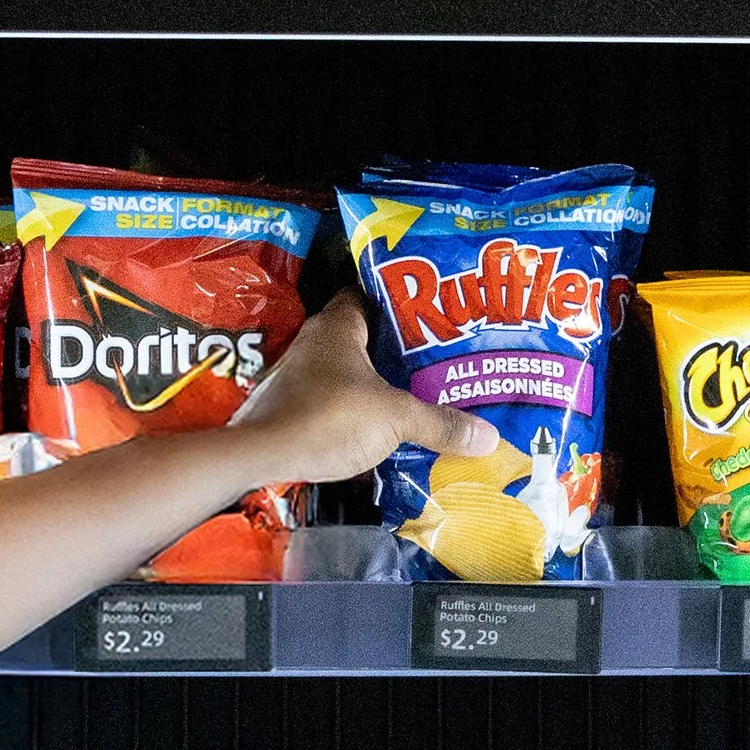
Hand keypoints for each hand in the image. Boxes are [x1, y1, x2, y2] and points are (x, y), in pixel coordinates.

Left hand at [235, 288, 498, 484]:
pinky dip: (359, 408)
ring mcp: (300, 376)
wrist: (261, 457)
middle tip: (440, 356)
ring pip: (350, 370)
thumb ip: (440, 423)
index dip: (405, 299)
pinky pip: (335, 399)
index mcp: (337, 325)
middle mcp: (315, 343)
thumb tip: (488, 437)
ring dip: (379, 381)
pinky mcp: (292, 407)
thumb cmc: (326, 419)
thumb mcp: (394, 417)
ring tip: (421, 391)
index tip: (437, 311)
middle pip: (366, 335)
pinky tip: (385, 424)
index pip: (372, 293)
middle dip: (400, 347)